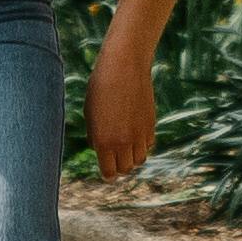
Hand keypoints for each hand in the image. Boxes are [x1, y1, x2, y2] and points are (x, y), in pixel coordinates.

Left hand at [85, 26, 159, 181]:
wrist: (124, 66)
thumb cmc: (100, 87)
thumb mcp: (90, 113)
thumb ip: (95, 136)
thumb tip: (100, 151)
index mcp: (104, 141)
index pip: (109, 172)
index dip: (107, 174)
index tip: (106, 171)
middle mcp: (124, 142)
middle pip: (125, 169)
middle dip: (119, 167)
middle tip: (114, 160)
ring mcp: (140, 134)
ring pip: (139, 160)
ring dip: (131, 158)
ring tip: (124, 147)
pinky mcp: (151, 125)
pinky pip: (148, 145)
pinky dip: (142, 144)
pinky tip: (134, 134)